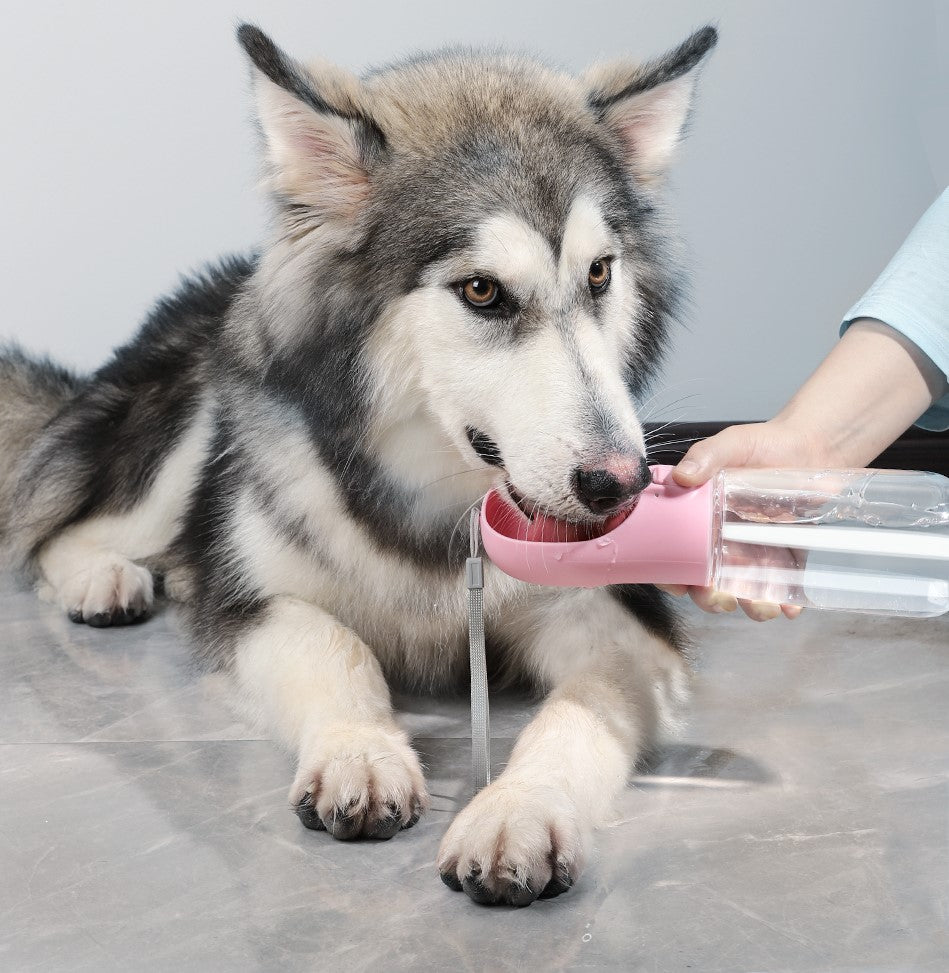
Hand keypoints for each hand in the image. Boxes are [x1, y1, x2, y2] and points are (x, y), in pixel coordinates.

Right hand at [662, 418, 831, 620]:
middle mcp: (720, 539)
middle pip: (705, 580)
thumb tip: (682, 477)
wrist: (815, 446)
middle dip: (710, 598)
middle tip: (721, 598)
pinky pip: (780, 586)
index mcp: (699, 516)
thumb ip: (706, 456)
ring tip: (763, 606)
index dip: (671, 573)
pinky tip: (790, 607)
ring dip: (749, 606)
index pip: (675, 551)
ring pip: (742, 589)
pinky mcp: (783, 556)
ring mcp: (752, 551)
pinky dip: (784, 602)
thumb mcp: (733, 444)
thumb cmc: (768, 443)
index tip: (679, 584)